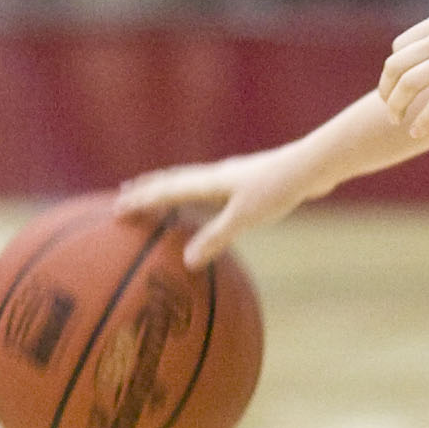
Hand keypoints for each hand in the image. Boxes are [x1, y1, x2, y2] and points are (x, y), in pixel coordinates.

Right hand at [116, 144, 310, 267]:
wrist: (312, 166)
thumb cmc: (277, 190)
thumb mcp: (243, 218)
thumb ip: (215, 238)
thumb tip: (186, 261)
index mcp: (209, 182)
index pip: (165, 191)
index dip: (141, 200)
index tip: (116, 207)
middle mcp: (216, 175)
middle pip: (174, 180)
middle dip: (149, 187)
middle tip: (125, 192)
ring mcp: (232, 177)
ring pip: (192, 181)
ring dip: (172, 187)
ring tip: (161, 193)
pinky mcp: (249, 181)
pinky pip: (212, 188)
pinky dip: (197, 193)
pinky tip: (209, 199)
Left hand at [378, 0, 428, 145]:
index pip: (400, 46)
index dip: (396, 70)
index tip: (403, 87)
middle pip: (395, 65)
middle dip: (387, 90)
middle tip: (390, 108)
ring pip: (408, 84)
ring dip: (395, 106)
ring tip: (396, 121)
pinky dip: (422, 121)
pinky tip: (418, 132)